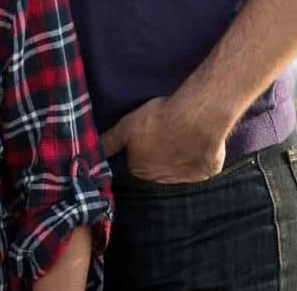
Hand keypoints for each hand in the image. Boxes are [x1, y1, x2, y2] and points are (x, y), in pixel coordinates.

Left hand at [100, 96, 224, 183]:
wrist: (195, 118)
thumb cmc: (159, 119)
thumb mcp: (126, 126)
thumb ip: (109, 142)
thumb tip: (89, 153)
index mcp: (141, 169)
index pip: (136, 164)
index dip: (139, 150)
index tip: (146, 137)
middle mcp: (162, 179)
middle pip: (156, 169)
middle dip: (158, 157)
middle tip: (164, 135)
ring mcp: (186, 178)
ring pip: (179, 169)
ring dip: (179, 158)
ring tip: (181, 136)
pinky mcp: (206, 172)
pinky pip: (202, 168)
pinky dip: (201, 158)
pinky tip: (198, 142)